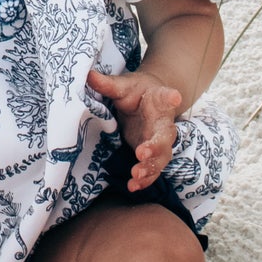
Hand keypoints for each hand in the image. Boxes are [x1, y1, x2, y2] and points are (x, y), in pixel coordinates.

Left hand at [87, 68, 180, 193]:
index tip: (174, 95)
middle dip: (156, 147)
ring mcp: (159, 142)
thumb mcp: (123, 85)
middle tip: (142, 153)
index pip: (167, 97)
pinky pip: (152, 170)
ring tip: (135, 176)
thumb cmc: (137, 91)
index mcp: (160, 100)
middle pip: (166, 137)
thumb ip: (108, 84)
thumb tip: (88, 75)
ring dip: (149, 169)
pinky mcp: (151, 155)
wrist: (148, 101)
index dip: (170, 97)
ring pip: (161, 158)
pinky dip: (144, 180)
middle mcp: (164, 123)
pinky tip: (132, 187)